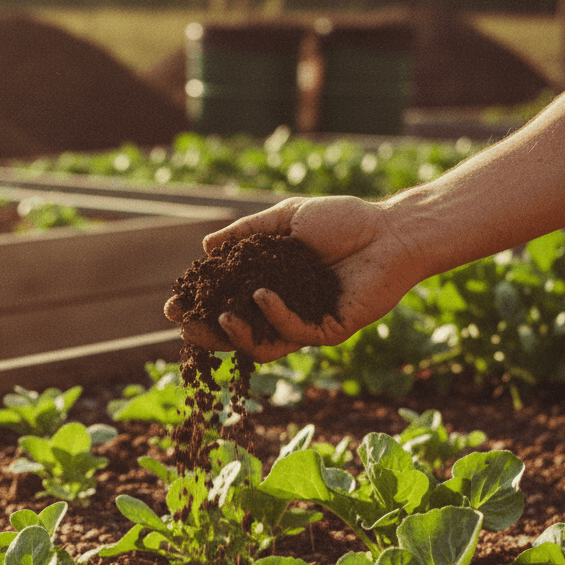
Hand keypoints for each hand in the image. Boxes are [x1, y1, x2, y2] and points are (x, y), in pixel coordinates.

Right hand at [164, 194, 422, 361]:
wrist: (391, 229)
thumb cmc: (344, 221)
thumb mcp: (286, 221)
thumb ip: (247, 234)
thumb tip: (206, 249)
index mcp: (272, 287)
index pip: (227, 305)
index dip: (200, 308)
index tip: (173, 305)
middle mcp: (286, 311)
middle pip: (239, 333)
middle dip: (209, 333)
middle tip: (184, 326)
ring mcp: (307, 324)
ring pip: (263, 344)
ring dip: (237, 336)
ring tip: (219, 319)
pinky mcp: (330, 331)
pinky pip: (295, 331)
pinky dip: (274, 315)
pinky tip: (261, 295)